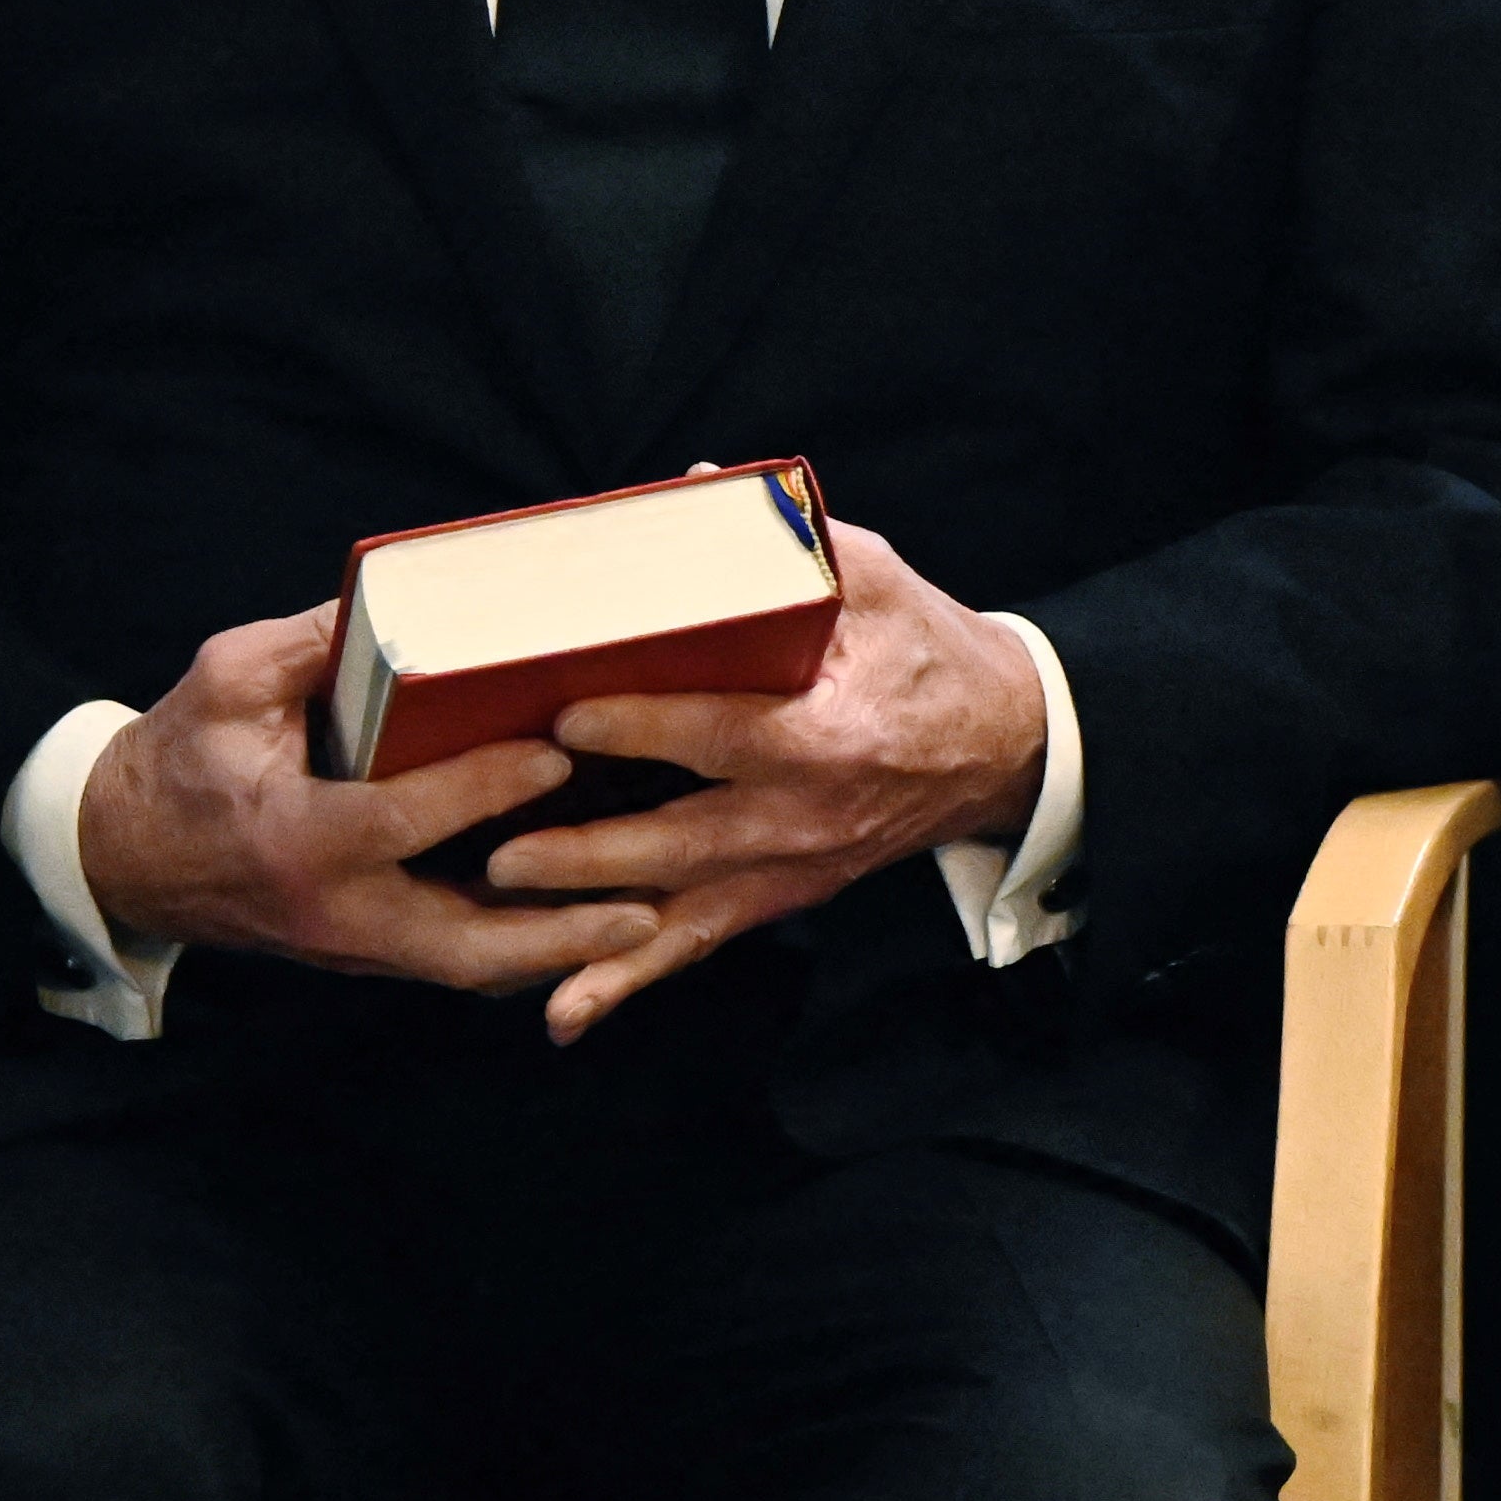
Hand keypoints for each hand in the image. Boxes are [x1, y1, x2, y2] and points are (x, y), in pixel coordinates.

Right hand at [72, 601, 644, 1010]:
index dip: (485, 788)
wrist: (119, 855)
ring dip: (561, 948)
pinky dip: (527, 946)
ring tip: (654, 917)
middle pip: (465, 942)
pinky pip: (458, 960)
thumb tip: (403, 595)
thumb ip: (310, 642)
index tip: (560, 753)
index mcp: (297, 839)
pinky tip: (597, 916)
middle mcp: (334, 911)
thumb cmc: (177, 758)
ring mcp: (352, 946)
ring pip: (472, 966)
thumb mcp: (225, 683)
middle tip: (650, 903)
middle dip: (559, 929)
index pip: (405, 820)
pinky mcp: (366, 952)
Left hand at [482, 519, 1055, 1041]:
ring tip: (502, 908)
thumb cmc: (930, 652)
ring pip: (675, 905)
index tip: (566, 719)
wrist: (1001, 746)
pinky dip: (627, 983)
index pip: (726, 732)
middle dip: (586, 850)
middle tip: (500, 845)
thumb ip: (795, 542)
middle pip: (682, 840)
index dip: (643, 729)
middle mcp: (807, 813)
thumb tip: (694, 486)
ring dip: (585, 919)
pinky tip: (561, 1015)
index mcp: (832, 730)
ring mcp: (792, 866)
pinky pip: (695, 946)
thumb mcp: (880, 581)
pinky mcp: (781, 896)